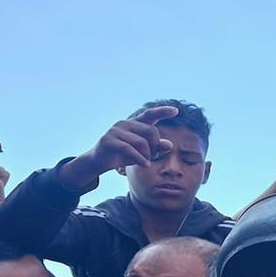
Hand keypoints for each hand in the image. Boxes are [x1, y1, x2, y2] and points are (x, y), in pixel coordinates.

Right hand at [59, 105, 178, 189]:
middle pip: (151, 131)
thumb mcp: (142, 152)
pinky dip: (140, 159)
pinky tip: (144, 165)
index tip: (176, 111)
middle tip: (153, 157)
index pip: (150, 114)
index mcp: (134, 123)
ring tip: (146, 162)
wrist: (99, 161)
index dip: (163, 112)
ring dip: (147, 155)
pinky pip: (130, 149)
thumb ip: (155, 148)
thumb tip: (169, 144)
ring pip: (141, 142)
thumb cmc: (123, 155)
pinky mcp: (109, 140)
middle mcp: (125, 123)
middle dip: (156, 146)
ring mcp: (116, 130)